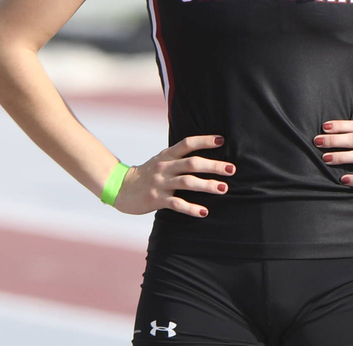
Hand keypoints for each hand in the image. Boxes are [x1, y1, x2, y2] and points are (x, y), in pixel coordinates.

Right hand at [112, 134, 235, 217]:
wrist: (121, 188)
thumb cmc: (147, 174)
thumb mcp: (161, 160)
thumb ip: (179, 158)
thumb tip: (204, 157)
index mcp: (167, 155)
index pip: (187, 144)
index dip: (204, 141)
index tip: (221, 140)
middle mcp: (165, 167)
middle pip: (192, 163)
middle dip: (213, 166)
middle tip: (231, 169)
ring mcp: (160, 183)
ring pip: (187, 182)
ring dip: (207, 185)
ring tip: (223, 188)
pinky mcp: (156, 199)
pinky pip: (176, 204)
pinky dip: (191, 208)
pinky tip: (204, 212)